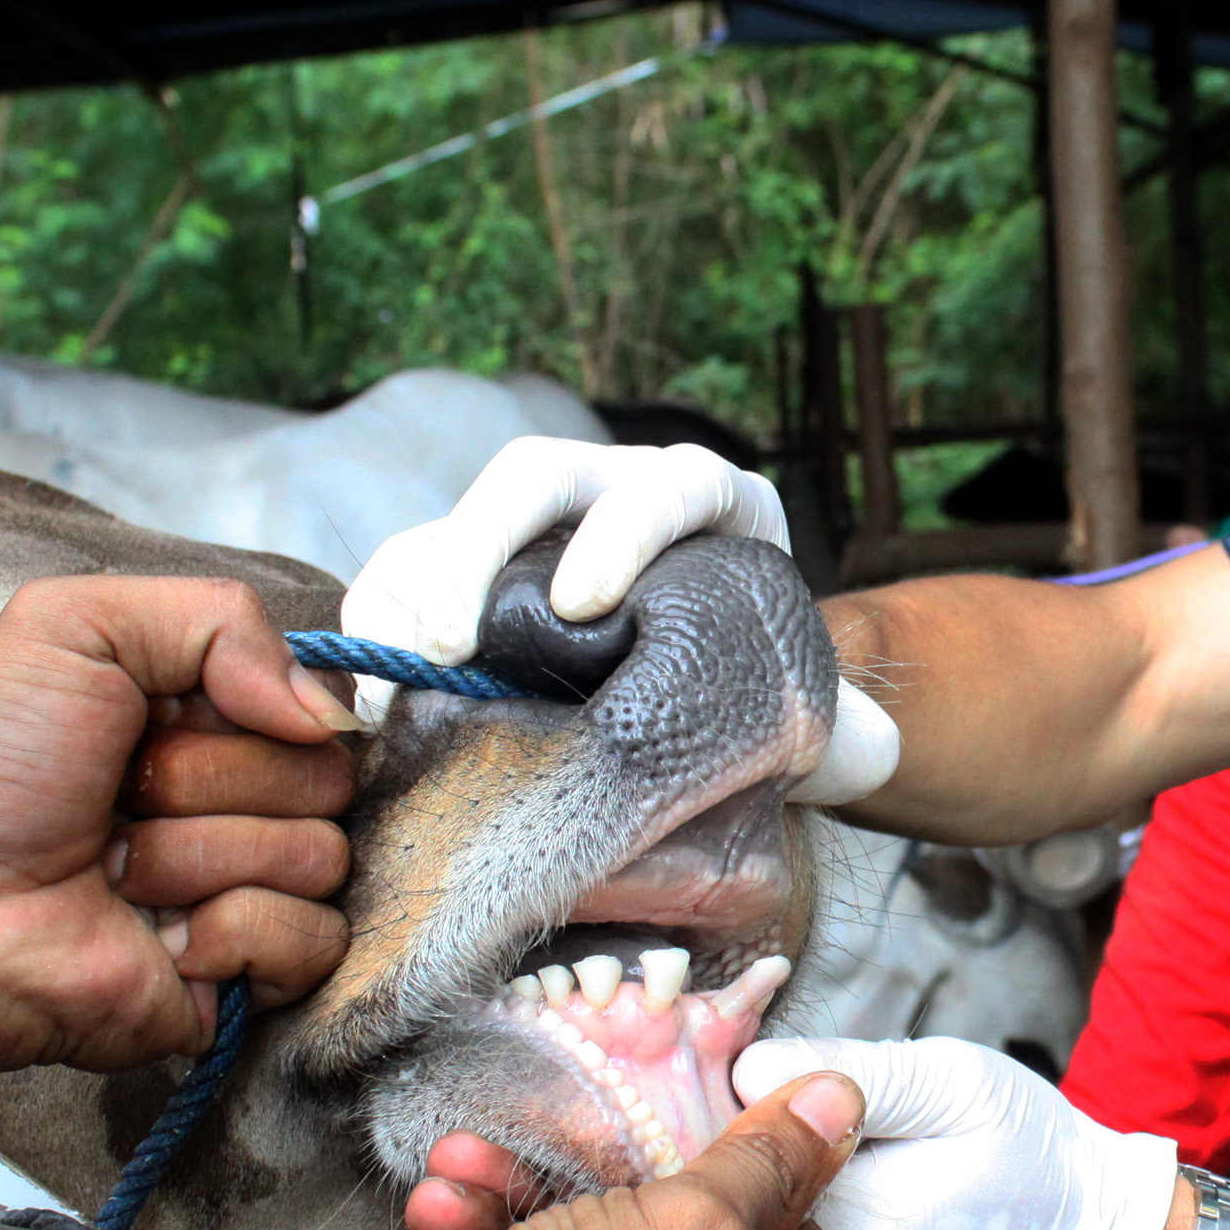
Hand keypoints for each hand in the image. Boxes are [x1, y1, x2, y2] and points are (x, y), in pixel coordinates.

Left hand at [0, 575, 358, 1078]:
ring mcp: (249, 886)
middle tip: (117, 802)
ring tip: (116, 873)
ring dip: (198, 860)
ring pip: (317, 856)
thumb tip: (325, 713)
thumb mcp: (70, 627)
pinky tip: (159, 938)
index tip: (156, 718)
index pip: (312, 695)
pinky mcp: (250, 972)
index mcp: (206, 714)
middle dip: (205, 784)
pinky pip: (314, 938)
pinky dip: (230, 932)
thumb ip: (217, 618)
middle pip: (321, 775)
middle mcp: (238, 797)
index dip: (248, 704)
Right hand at [339, 437, 897, 803]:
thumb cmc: (761, 693)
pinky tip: (360, 692)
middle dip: (483, 545)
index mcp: (711, 508)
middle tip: (454, 645)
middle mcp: (611, 496)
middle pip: (538, 476)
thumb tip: (869, 753)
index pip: (676, 483)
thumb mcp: (807, 708)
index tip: (584, 603)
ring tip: (393, 677)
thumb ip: (848, 736)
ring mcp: (530, 533)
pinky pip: (403, 575)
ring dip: (413, 590)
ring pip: (453, 521)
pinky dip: (376, 626)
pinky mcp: (465, 577)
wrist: (705, 704)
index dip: (626, 525)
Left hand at [731, 1037, 1180, 1229]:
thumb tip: (750, 1067)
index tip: (709, 1081)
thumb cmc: (1031, 1156)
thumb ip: (857, 1070)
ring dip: (734, 1216)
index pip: (725, 1172)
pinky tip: (795, 1208)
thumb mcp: (957, 1083)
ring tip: (758, 1158)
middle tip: (712, 1115)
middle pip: (721, 1228)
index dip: (702, 1120)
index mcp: (852, 1218)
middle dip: (710, 1171)